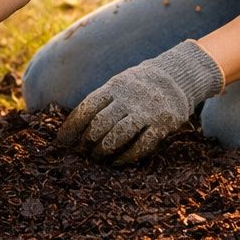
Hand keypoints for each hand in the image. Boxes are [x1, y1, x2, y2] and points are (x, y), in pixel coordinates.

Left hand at [56, 40, 222, 163]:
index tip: (62, 141)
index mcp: (113, 87)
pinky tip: (117, 162)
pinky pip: (141, 144)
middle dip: (87, 141)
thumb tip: (73, 125)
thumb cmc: (138, 85)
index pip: (87, 108)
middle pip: (100, 123)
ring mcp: (145, 111)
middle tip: (80, 153)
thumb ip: (100, 101)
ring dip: (104, 150)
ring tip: (97, 158)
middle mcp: (128, 98)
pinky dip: (127, 156)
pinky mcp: (161, 124)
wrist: (176, 76)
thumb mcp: (118, 84)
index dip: (72, 126)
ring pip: (118, 135)